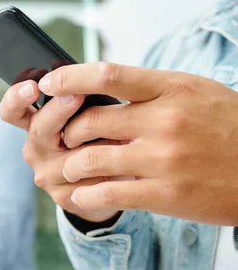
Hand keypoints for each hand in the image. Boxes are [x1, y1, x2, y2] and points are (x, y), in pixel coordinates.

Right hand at [0, 77, 121, 221]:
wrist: (110, 181)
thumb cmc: (99, 137)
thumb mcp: (85, 113)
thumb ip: (78, 99)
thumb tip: (86, 79)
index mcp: (34, 124)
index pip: (12, 111)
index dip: (17, 97)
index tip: (33, 87)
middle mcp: (35, 150)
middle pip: (40, 129)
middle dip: (59, 110)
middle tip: (76, 95)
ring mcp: (47, 176)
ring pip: (69, 155)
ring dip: (97, 142)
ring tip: (123, 131)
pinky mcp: (64, 197)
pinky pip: (87, 178)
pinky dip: (107, 168)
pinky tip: (124, 161)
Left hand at [30, 62, 237, 225]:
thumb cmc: (228, 127)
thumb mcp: (195, 94)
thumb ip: (150, 91)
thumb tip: (99, 88)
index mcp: (172, 89)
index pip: (107, 75)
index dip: (70, 78)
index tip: (49, 82)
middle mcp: (165, 121)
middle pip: (90, 121)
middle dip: (66, 131)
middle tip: (62, 138)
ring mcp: (164, 159)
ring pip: (91, 160)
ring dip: (71, 166)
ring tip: (70, 168)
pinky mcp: (165, 194)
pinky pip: (107, 194)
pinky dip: (85, 195)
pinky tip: (81, 194)